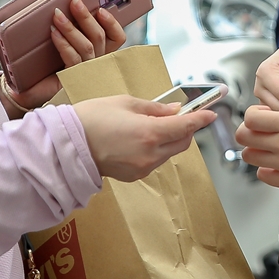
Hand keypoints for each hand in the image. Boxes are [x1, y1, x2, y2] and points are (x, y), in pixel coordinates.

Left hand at [4, 0, 127, 111]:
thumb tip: (69, 5)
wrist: (29, 91)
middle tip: (74, 1)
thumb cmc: (47, 68)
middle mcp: (96, 63)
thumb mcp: (63, 46)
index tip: (100, 10)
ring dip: (72, 27)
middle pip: (99, 37)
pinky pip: (72, 57)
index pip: (116, 38)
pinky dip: (63, 43)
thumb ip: (72, 30)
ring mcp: (86, 72)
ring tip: (57, 15)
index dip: (112, 23)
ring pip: (87, 45)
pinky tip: (54, 33)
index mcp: (99, 54)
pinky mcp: (74, 79)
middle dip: (86, 17)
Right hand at [74, 95, 214, 180]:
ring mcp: (143, 168)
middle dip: (185, 129)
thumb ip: (155, 108)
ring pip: (169, 152)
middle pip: (182, 142)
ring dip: (170, 139)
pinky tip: (139, 139)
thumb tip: (175, 110)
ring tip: (151, 125)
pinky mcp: (135, 176)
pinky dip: (156, 149)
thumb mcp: (125, 103)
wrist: (67, 145)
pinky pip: (155, 160)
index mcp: (150, 133)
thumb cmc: (92, 119)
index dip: (201, 119)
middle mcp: (150, 154)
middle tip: (179, 115)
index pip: (186, 126)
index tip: (210, 113)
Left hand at [237, 69, 278, 192]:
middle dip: (249, 129)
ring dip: (255, 148)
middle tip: (264, 128)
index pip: (250, 117)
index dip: (253, 112)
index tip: (266, 113)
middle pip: (243, 137)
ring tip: (270, 143)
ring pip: (249, 156)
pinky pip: (262, 175)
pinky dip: (265, 168)